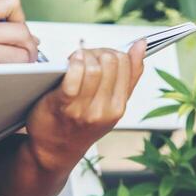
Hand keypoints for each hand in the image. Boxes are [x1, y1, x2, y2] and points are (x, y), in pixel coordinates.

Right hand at [0, 0, 41, 102]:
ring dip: (25, 67)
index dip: (20, 18)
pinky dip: (16, 79)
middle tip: (24, 63)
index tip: (15, 37)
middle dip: (29, 48)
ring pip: (23, 53)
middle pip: (22, 30)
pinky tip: (5, 85)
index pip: (11, 0)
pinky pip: (13, 71)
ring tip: (13, 75)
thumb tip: (34, 39)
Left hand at [23, 39, 146, 174]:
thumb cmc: (80, 125)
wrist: (53, 150)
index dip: (114, 52)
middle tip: (88, 55)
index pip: (125, 64)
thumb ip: (128, 76)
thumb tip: (141, 45)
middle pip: (110, 62)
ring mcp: (84, 108)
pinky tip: (71, 60)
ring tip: (77, 58)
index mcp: (118, 107)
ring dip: (84, 55)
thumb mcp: (111, 104)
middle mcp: (104, 110)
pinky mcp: (63, 104)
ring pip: (94, 67)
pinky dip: (73, 62)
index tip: (103, 55)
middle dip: (98, 51)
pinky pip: (74, 75)